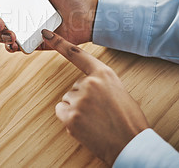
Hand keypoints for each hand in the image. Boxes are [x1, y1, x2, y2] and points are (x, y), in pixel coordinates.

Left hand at [41, 29, 148, 165]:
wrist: (131, 144)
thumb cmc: (129, 121)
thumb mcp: (120, 92)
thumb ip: (102, 85)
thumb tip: (89, 87)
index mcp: (104, 74)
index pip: (78, 55)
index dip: (60, 43)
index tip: (46, 33)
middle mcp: (89, 83)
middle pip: (74, 87)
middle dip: (83, 99)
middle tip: (100, 112)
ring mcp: (79, 99)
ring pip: (67, 100)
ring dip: (76, 110)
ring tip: (96, 121)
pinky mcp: (70, 116)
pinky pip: (61, 111)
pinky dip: (69, 118)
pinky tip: (85, 125)